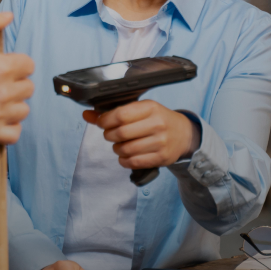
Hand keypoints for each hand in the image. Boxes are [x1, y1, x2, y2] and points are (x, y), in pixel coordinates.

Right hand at [0, 10, 34, 144]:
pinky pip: (14, 134)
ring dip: (14, 104)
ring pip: (23, 110)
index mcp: (1, 67)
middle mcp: (4, 92)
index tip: (5, 65)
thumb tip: (9, 16)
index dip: (17, 63)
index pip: (28, 65)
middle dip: (16, 82)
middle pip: (28, 88)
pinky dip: (10, 127)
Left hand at [84, 100, 200, 169]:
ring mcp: (161, 142)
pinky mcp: (162, 157)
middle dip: (109, 135)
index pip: (120, 114)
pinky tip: (126, 155)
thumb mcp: (139, 110)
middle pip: (121, 133)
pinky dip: (124, 160)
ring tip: (120, 145)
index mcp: (150, 107)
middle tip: (110, 135)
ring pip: (126, 149)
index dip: (105, 120)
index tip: (102, 122)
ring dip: (117, 149)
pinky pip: (134, 162)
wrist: (184, 134)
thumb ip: (112, 112)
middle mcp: (157, 124)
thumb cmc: (157, 119)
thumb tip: (86, 114)